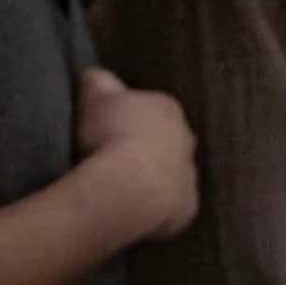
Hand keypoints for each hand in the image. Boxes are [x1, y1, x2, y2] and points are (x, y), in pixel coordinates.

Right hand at [74, 67, 197, 240]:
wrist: (130, 187)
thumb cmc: (112, 133)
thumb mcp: (95, 95)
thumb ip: (98, 81)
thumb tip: (96, 76)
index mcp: (167, 108)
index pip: (147, 107)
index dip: (123, 118)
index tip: (103, 129)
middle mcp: (187, 139)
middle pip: (163, 141)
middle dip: (143, 147)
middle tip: (111, 159)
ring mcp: (190, 175)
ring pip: (170, 173)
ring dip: (150, 178)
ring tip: (120, 186)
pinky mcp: (187, 208)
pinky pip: (169, 206)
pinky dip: (153, 206)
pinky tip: (130, 208)